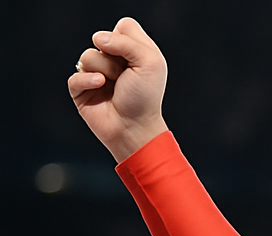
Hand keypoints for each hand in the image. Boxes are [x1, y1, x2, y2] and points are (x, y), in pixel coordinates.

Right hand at [67, 17, 168, 163]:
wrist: (134, 128)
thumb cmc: (145, 98)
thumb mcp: (150, 63)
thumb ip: (128, 42)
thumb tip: (99, 39)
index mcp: (134, 52)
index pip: (124, 26)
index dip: (127, 38)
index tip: (135, 56)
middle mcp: (114, 60)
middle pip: (103, 39)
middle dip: (115, 57)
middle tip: (126, 76)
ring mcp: (96, 73)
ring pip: (87, 56)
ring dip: (104, 71)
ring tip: (114, 86)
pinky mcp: (81, 88)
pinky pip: (76, 75)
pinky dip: (88, 81)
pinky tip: (100, 88)